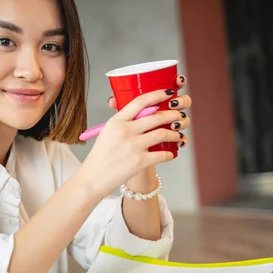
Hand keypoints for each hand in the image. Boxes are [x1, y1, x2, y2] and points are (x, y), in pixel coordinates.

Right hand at [77, 85, 189, 200]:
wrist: (93, 179)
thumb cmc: (100, 157)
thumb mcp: (107, 133)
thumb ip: (123, 122)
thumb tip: (143, 112)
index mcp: (116, 121)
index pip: (140, 101)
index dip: (157, 95)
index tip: (168, 93)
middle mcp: (125, 131)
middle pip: (156, 116)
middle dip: (173, 115)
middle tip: (179, 117)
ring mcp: (133, 146)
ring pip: (163, 133)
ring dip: (175, 134)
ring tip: (178, 136)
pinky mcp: (139, 162)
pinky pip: (162, 154)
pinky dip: (170, 154)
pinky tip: (172, 154)